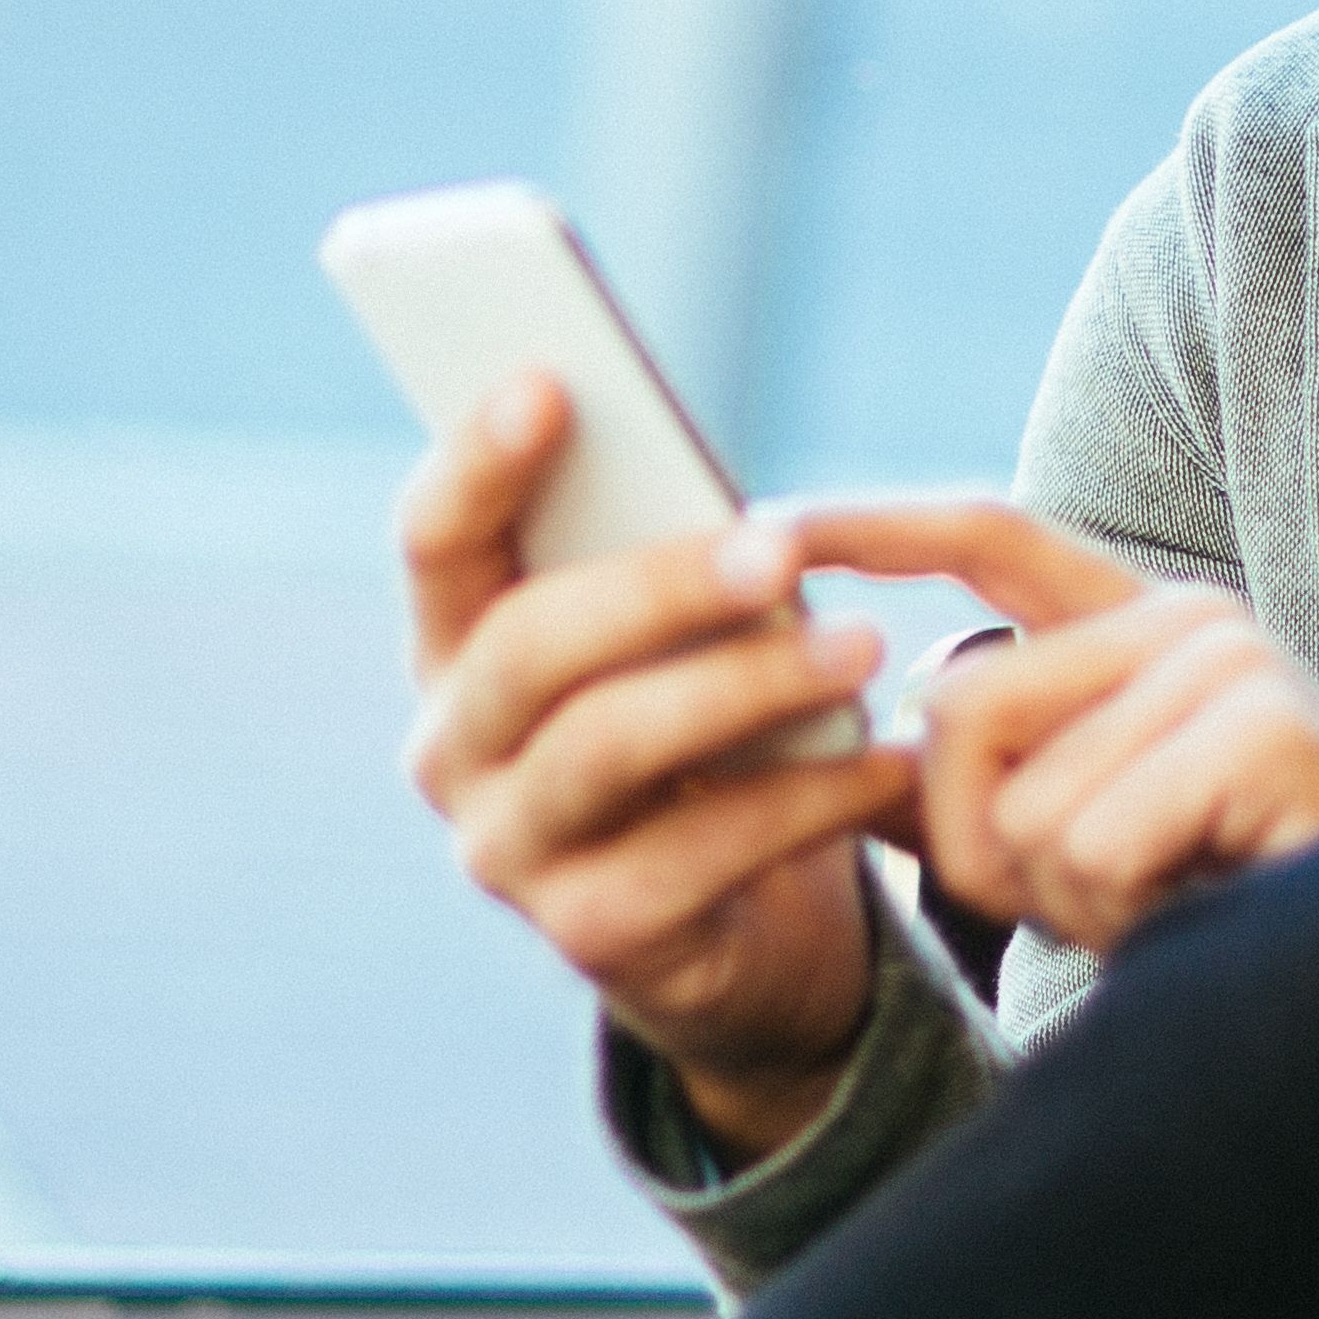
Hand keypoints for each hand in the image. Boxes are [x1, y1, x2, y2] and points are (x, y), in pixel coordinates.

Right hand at [401, 376, 919, 1160]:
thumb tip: (738, 510)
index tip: (551, 381)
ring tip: (859, 647)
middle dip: (660, 586)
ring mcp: (507, 851)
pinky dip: (802, 800)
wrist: (742, 930)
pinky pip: (694, 853)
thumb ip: (664, 570)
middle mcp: (451, 750)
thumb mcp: (678, 643)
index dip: (477, 462)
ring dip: (742, 687)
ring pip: (607, 747)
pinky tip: (883, 760)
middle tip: (782, 549)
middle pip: (529, 645)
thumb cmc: (708, 734)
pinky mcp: (590, 937)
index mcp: (454, 646)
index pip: (434, 544)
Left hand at [742, 499, 1318, 956]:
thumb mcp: (1084, 837)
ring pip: (1023, 802)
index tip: (753, 535)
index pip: (983, 532)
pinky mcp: (1260, 727)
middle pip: (958, 709)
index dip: (865, 526)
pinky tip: (1212, 907)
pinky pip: (1094, 840)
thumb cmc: (1240, 908)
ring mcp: (1228, 661)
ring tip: (1177, 899)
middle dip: (979, 846)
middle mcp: (1183, 618)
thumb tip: (841, 767)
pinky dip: (1127, 912)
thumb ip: (979, 785)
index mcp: (1138, 625)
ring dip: (1073, 899)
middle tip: (1098, 894)